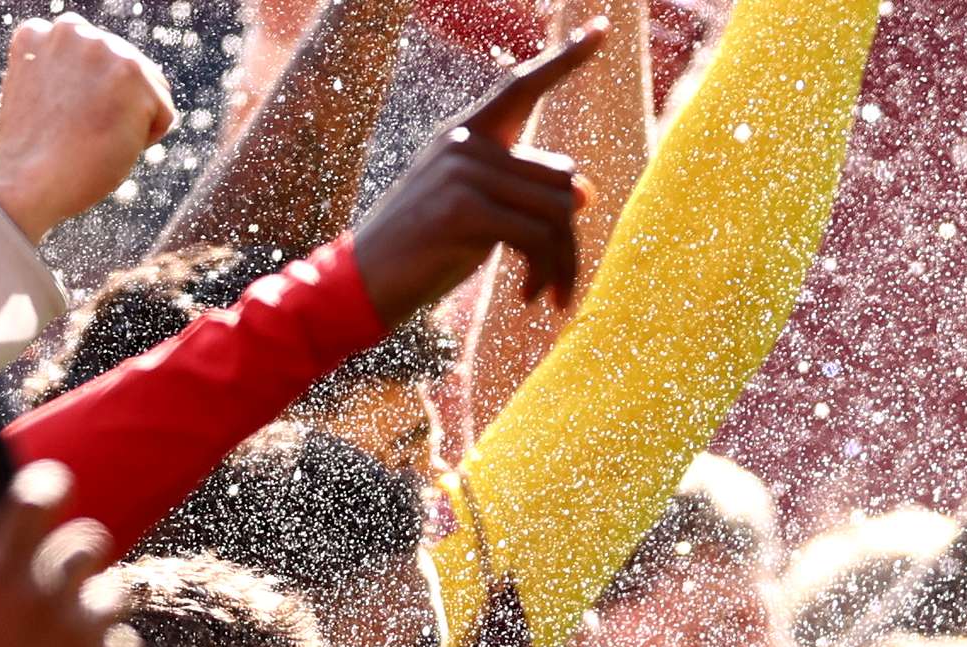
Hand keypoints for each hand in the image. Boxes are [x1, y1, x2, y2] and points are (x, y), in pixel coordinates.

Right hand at [0, 15, 174, 238]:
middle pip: (126, 70)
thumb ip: (67, 74)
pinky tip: (108, 144)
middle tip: (78, 134)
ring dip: (130, 121)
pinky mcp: (131, 72)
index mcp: (40, 33)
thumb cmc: (34, 157)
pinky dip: (145, 140)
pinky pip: (163, 114)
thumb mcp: (40, 97)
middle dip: (112, 107)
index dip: (85, 100)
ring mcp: (103, 47)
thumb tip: (108, 79)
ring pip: (148, 89)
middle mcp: (71, 29)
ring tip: (91, 138)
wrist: (26, 184)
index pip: (93, 63)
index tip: (60, 122)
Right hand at [0, 461, 138, 646]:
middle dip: (79, 557)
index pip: (38, 496)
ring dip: (97, 607)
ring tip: (62, 643)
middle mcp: (43, 591)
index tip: (53, 488)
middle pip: (92, 538)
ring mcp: (81, 626)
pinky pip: (125, 637)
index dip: (52, 483)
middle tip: (59, 587)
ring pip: (117, 588)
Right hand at [345, 24, 599, 320]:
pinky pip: (537, 238)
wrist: (363, 283)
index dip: (566, 57)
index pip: (523, 84)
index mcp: (467, 133)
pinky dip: (545, 273)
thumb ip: (522, 193)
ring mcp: (464, 173)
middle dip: (569, 238)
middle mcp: (466, 142)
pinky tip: (529, 298)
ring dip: (562, 262)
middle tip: (561, 281)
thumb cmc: (422, 249)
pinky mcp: (464, 210)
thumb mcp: (475, 212)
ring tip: (546, 295)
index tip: (602, 28)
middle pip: (562, 177)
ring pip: (558, 211)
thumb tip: (586, 194)